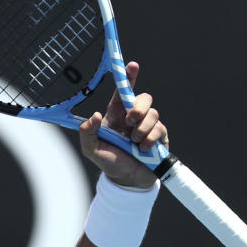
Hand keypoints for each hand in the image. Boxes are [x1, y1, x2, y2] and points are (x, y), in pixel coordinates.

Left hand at [78, 62, 168, 188]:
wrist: (128, 180)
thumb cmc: (109, 161)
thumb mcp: (91, 150)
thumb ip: (87, 133)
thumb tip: (94, 116)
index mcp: (116, 115)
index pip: (123, 92)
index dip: (129, 77)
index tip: (132, 65)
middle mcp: (133, 117)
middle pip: (144, 98)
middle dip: (139, 107)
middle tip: (130, 121)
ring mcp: (148, 125)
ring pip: (153, 114)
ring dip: (142, 130)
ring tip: (133, 143)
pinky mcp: (160, 136)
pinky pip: (160, 129)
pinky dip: (149, 140)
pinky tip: (142, 150)